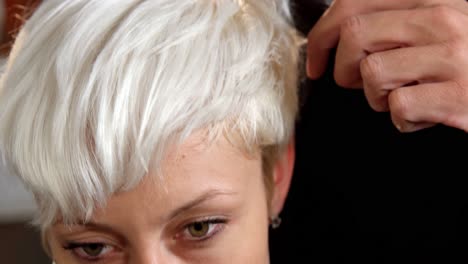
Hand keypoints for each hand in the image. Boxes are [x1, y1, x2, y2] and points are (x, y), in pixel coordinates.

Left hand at [307, 0, 467, 131]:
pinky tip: (422, 113)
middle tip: (355, 83)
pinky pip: (399, 106)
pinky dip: (403, 119)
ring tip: (401, 96)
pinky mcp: (458, 95)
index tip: (314, 59)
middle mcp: (444, 17)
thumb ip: (395, 20)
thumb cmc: (465, 58)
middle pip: (355, 37)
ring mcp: (454, 55)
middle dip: (343, 69)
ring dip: (376, 96)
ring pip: (372, 73)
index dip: (322, 35)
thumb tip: (340, 32)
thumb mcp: (436, 25)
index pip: (354, 3)